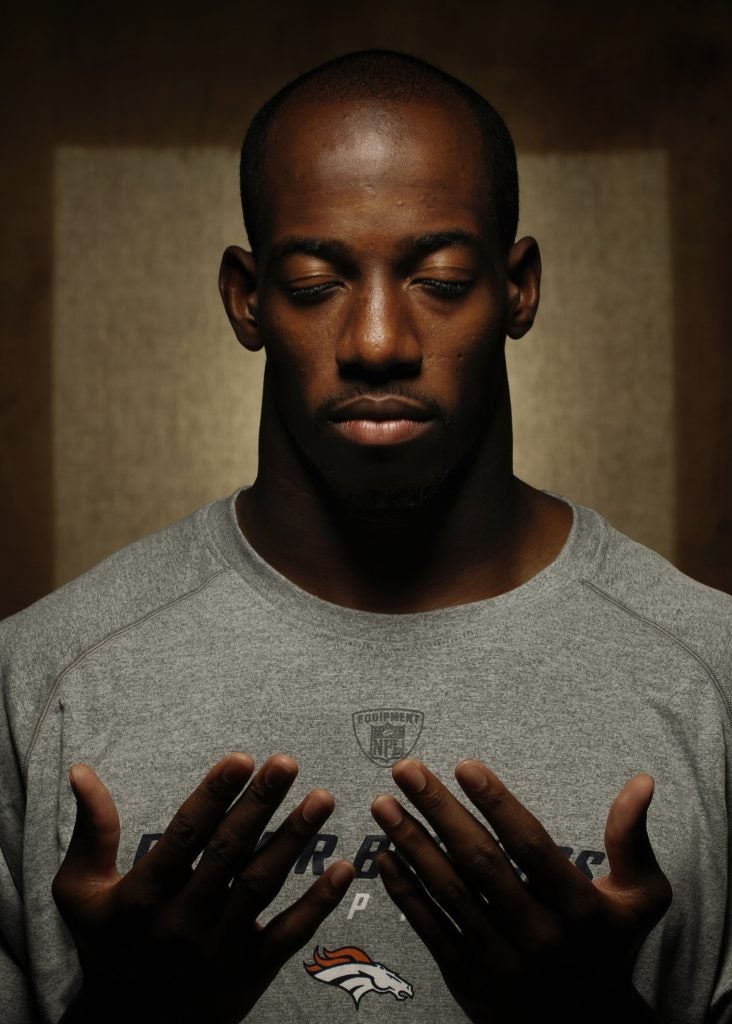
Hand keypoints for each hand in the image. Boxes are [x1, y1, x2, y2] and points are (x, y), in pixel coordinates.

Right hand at [53, 753, 353, 1023]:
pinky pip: (288, 934)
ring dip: (295, 841)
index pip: (183, 836)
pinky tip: (344, 868)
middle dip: (260, 805)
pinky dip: (318, 903)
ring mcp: (220, 947)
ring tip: (322, 798)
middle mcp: (183, 921)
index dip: (213, 795)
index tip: (242, 758)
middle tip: (288, 762)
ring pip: (261, 886)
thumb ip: (91, 830)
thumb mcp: (81, 893)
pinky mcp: (250, 970)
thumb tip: (81, 770)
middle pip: (228, 854)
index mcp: (144, 895)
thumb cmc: (109, 945)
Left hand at [371, 759, 671, 1023]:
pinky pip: (430, 929)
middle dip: (438, 810)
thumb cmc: (608, 946)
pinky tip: (385, 854)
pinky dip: (405, 891)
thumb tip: (642, 781)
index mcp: (577, 907)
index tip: (464, 764)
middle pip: (480, 862)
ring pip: (448, 892)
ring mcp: (499, 958)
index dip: (496, 802)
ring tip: (383, 803)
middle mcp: (536, 933)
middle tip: (406, 768)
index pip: (530, 845)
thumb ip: (632, 838)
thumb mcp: (641, 899)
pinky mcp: (468, 978)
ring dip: (411, 843)